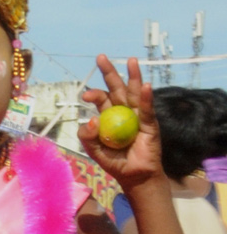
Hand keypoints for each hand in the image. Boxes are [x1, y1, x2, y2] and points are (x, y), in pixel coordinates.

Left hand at [79, 56, 163, 189]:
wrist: (133, 175)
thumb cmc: (114, 161)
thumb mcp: (94, 150)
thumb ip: (87, 137)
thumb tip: (90, 120)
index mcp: (108, 115)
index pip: (101, 99)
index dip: (93, 95)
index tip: (84, 96)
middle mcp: (123, 111)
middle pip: (117, 88)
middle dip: (110, 73)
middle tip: (101, 58)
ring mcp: (138, 116)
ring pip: (135, 93)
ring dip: (133, 77)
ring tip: (131, 60)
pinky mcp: (150, 124)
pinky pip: (148, 109)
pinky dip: (147, 98)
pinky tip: (146, 86)